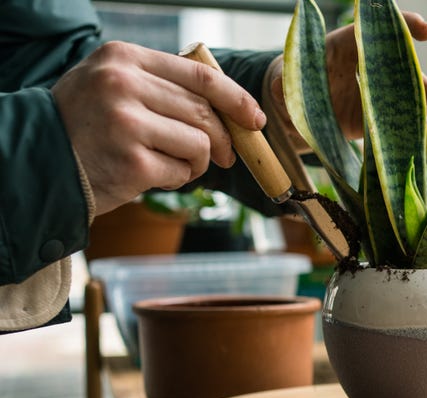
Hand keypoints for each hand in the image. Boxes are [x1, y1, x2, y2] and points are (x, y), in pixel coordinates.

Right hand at [52, 40, 266, 214]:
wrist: (40, 161)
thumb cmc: (87, 125)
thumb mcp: (114, 85)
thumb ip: (162, 86)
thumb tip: (229, 107)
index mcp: (124, 58)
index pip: (200, 76)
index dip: (236, 99)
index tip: (254, 118)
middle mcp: (124, 84)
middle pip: (204, 113)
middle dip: (223, 139)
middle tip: (224, 156)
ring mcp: (127, 123)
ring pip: (199, 143)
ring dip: (197, 162)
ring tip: (174, 164)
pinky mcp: (132, 162)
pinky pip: (182, 172)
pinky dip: (177, 179)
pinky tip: (152, 175)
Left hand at [266, 11, 426, 145]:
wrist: (292, 110)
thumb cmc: (288, 85)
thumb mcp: (283, 82)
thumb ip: (285, 83)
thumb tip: (281, 87)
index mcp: (344, 47)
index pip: (374, 33)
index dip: (402, 27)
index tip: (425, 31)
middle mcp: (364, 69)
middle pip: (396, 71)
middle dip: (418, 83)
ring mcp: (371, 96)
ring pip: (401, 102)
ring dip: (420, 117)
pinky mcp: (372, 122)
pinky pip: (394, 128)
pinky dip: (410, 139)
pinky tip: (426, 150)